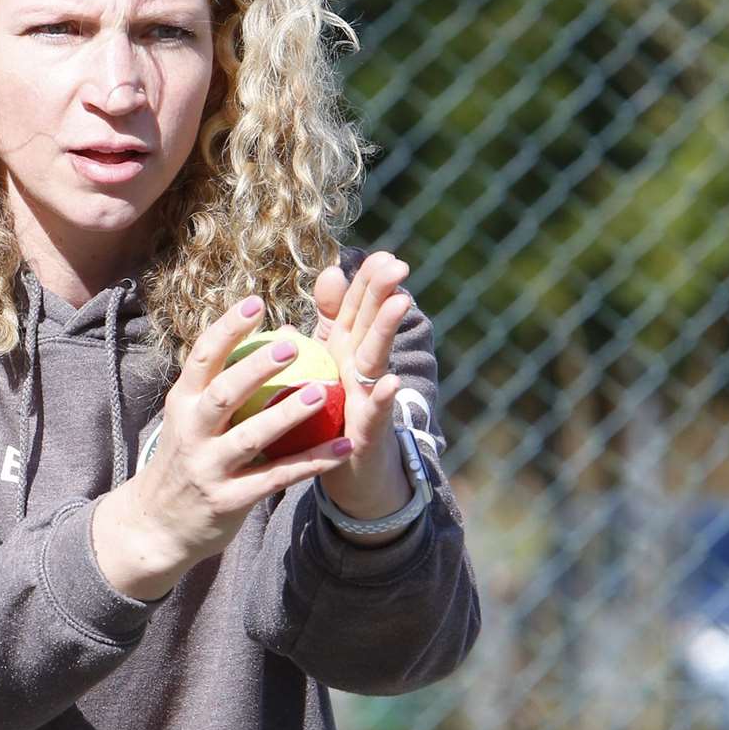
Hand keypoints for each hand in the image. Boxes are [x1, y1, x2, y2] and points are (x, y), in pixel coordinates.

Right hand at [91, 296, 355, 598]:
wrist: (154, 526)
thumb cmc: (185, 459)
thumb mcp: (189, 418)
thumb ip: (222, 383)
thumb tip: (277, 338)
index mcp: (182, 403)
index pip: (201, 358)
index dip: (227, 330)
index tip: (255, 303)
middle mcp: (191, 432)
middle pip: (223, 393)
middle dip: (255, 368)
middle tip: (292, 346)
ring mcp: (208, 468)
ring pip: (250, 438)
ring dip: (285, 415)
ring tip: (319, 394)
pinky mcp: (228, 501)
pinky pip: (276, 479)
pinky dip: (311, 463)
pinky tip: (342, 448)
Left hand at [311, 253, 415, 541]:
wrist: (354, 475)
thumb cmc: (336, 413)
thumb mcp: (329, 360)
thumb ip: (329, 319)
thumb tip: (328, 274)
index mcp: (346, 348)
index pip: (357, 307)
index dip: (366, 281)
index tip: (379, 253)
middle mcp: (362, 368)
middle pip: (372, 323)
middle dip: (383, 292)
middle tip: (397, 263)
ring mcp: (369, 398)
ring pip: (376, 358)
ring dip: (388, 331)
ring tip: (399, 302)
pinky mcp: (368, 431)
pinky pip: (373, 412)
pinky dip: (381, 397)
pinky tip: (387, 382)